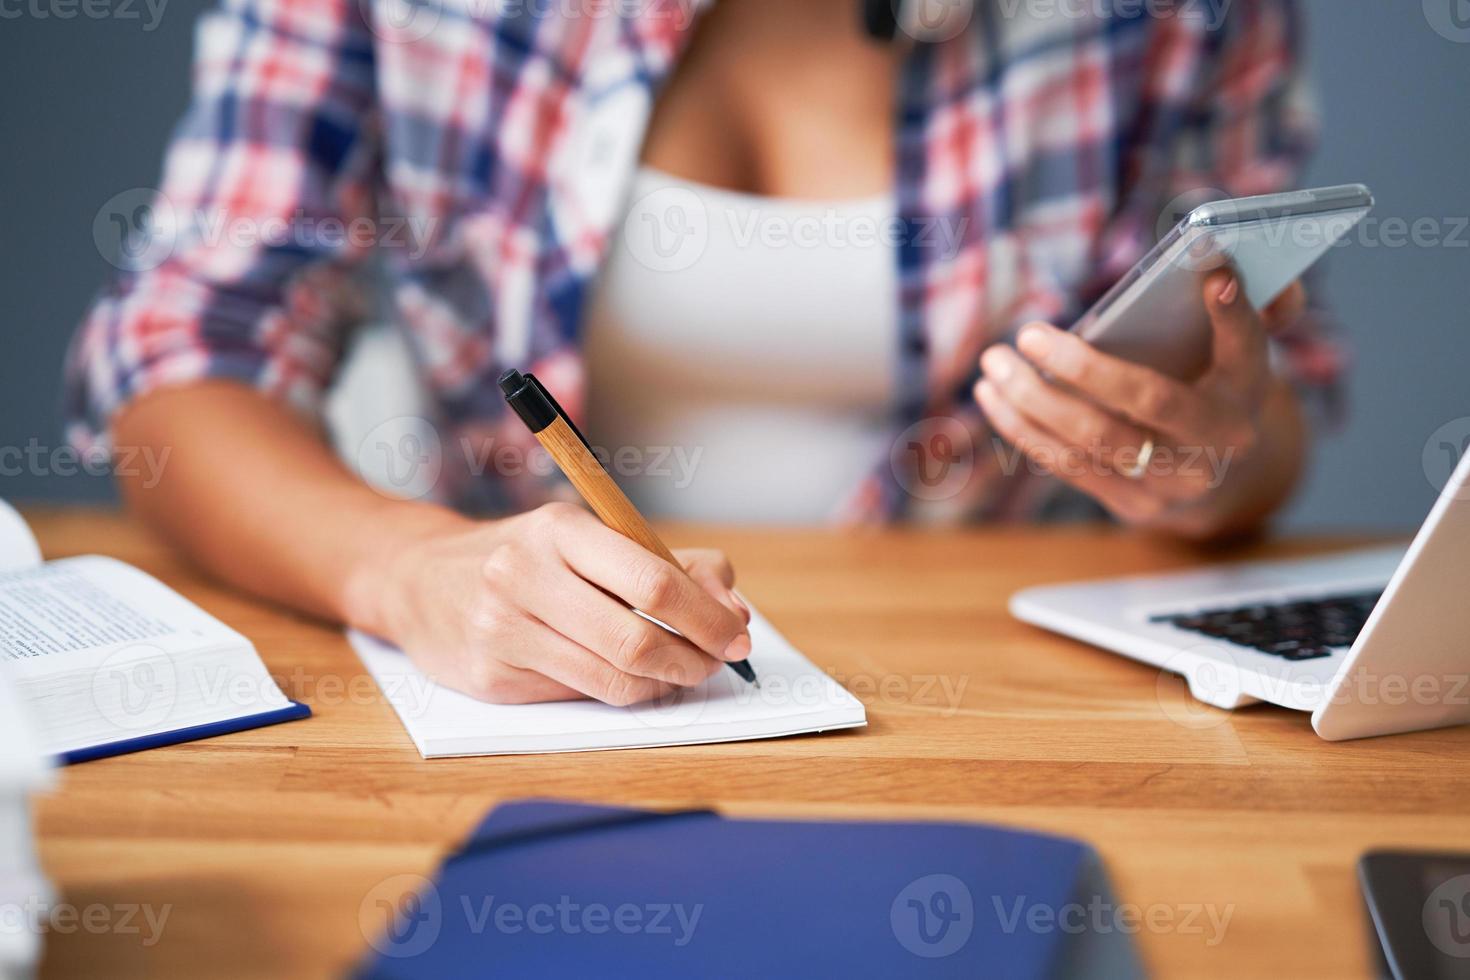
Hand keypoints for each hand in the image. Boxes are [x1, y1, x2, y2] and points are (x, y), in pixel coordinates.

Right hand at [362, 502, 752, 704]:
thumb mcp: (588, 535)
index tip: (737, 633)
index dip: (708, 616)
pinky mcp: (491, 677)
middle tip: (717, 661)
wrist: (420, 578)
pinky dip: (621, 692)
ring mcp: (503, 630)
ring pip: (613, 679)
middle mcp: (525, 576)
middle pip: (637, 640)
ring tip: (681, 671)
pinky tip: (631, 678)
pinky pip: (579, 695)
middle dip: (694, 658)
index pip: (652, 581)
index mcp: (560, 529)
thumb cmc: (525, 555)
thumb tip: (732, 606)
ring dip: (664, 683)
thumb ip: (666, 562)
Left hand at [974, 272, 1306, 534]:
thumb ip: (1235, 311)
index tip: (1212, 272)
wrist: (1216, 478)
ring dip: (1032, 398)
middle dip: (1082, 366)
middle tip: (1028, 332)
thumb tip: (1217, 263)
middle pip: (1147, 400)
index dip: (1232, 312)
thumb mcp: (1232, 354)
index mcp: (1247, 394)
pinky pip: (1068, 464)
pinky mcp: (1132, 504)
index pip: (1246, 348)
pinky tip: (992, 396)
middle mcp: (1218, 444)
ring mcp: (1174, 482)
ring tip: (995, 361)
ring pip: (1094, 438)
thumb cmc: (1207, 391)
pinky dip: (1024, 428)